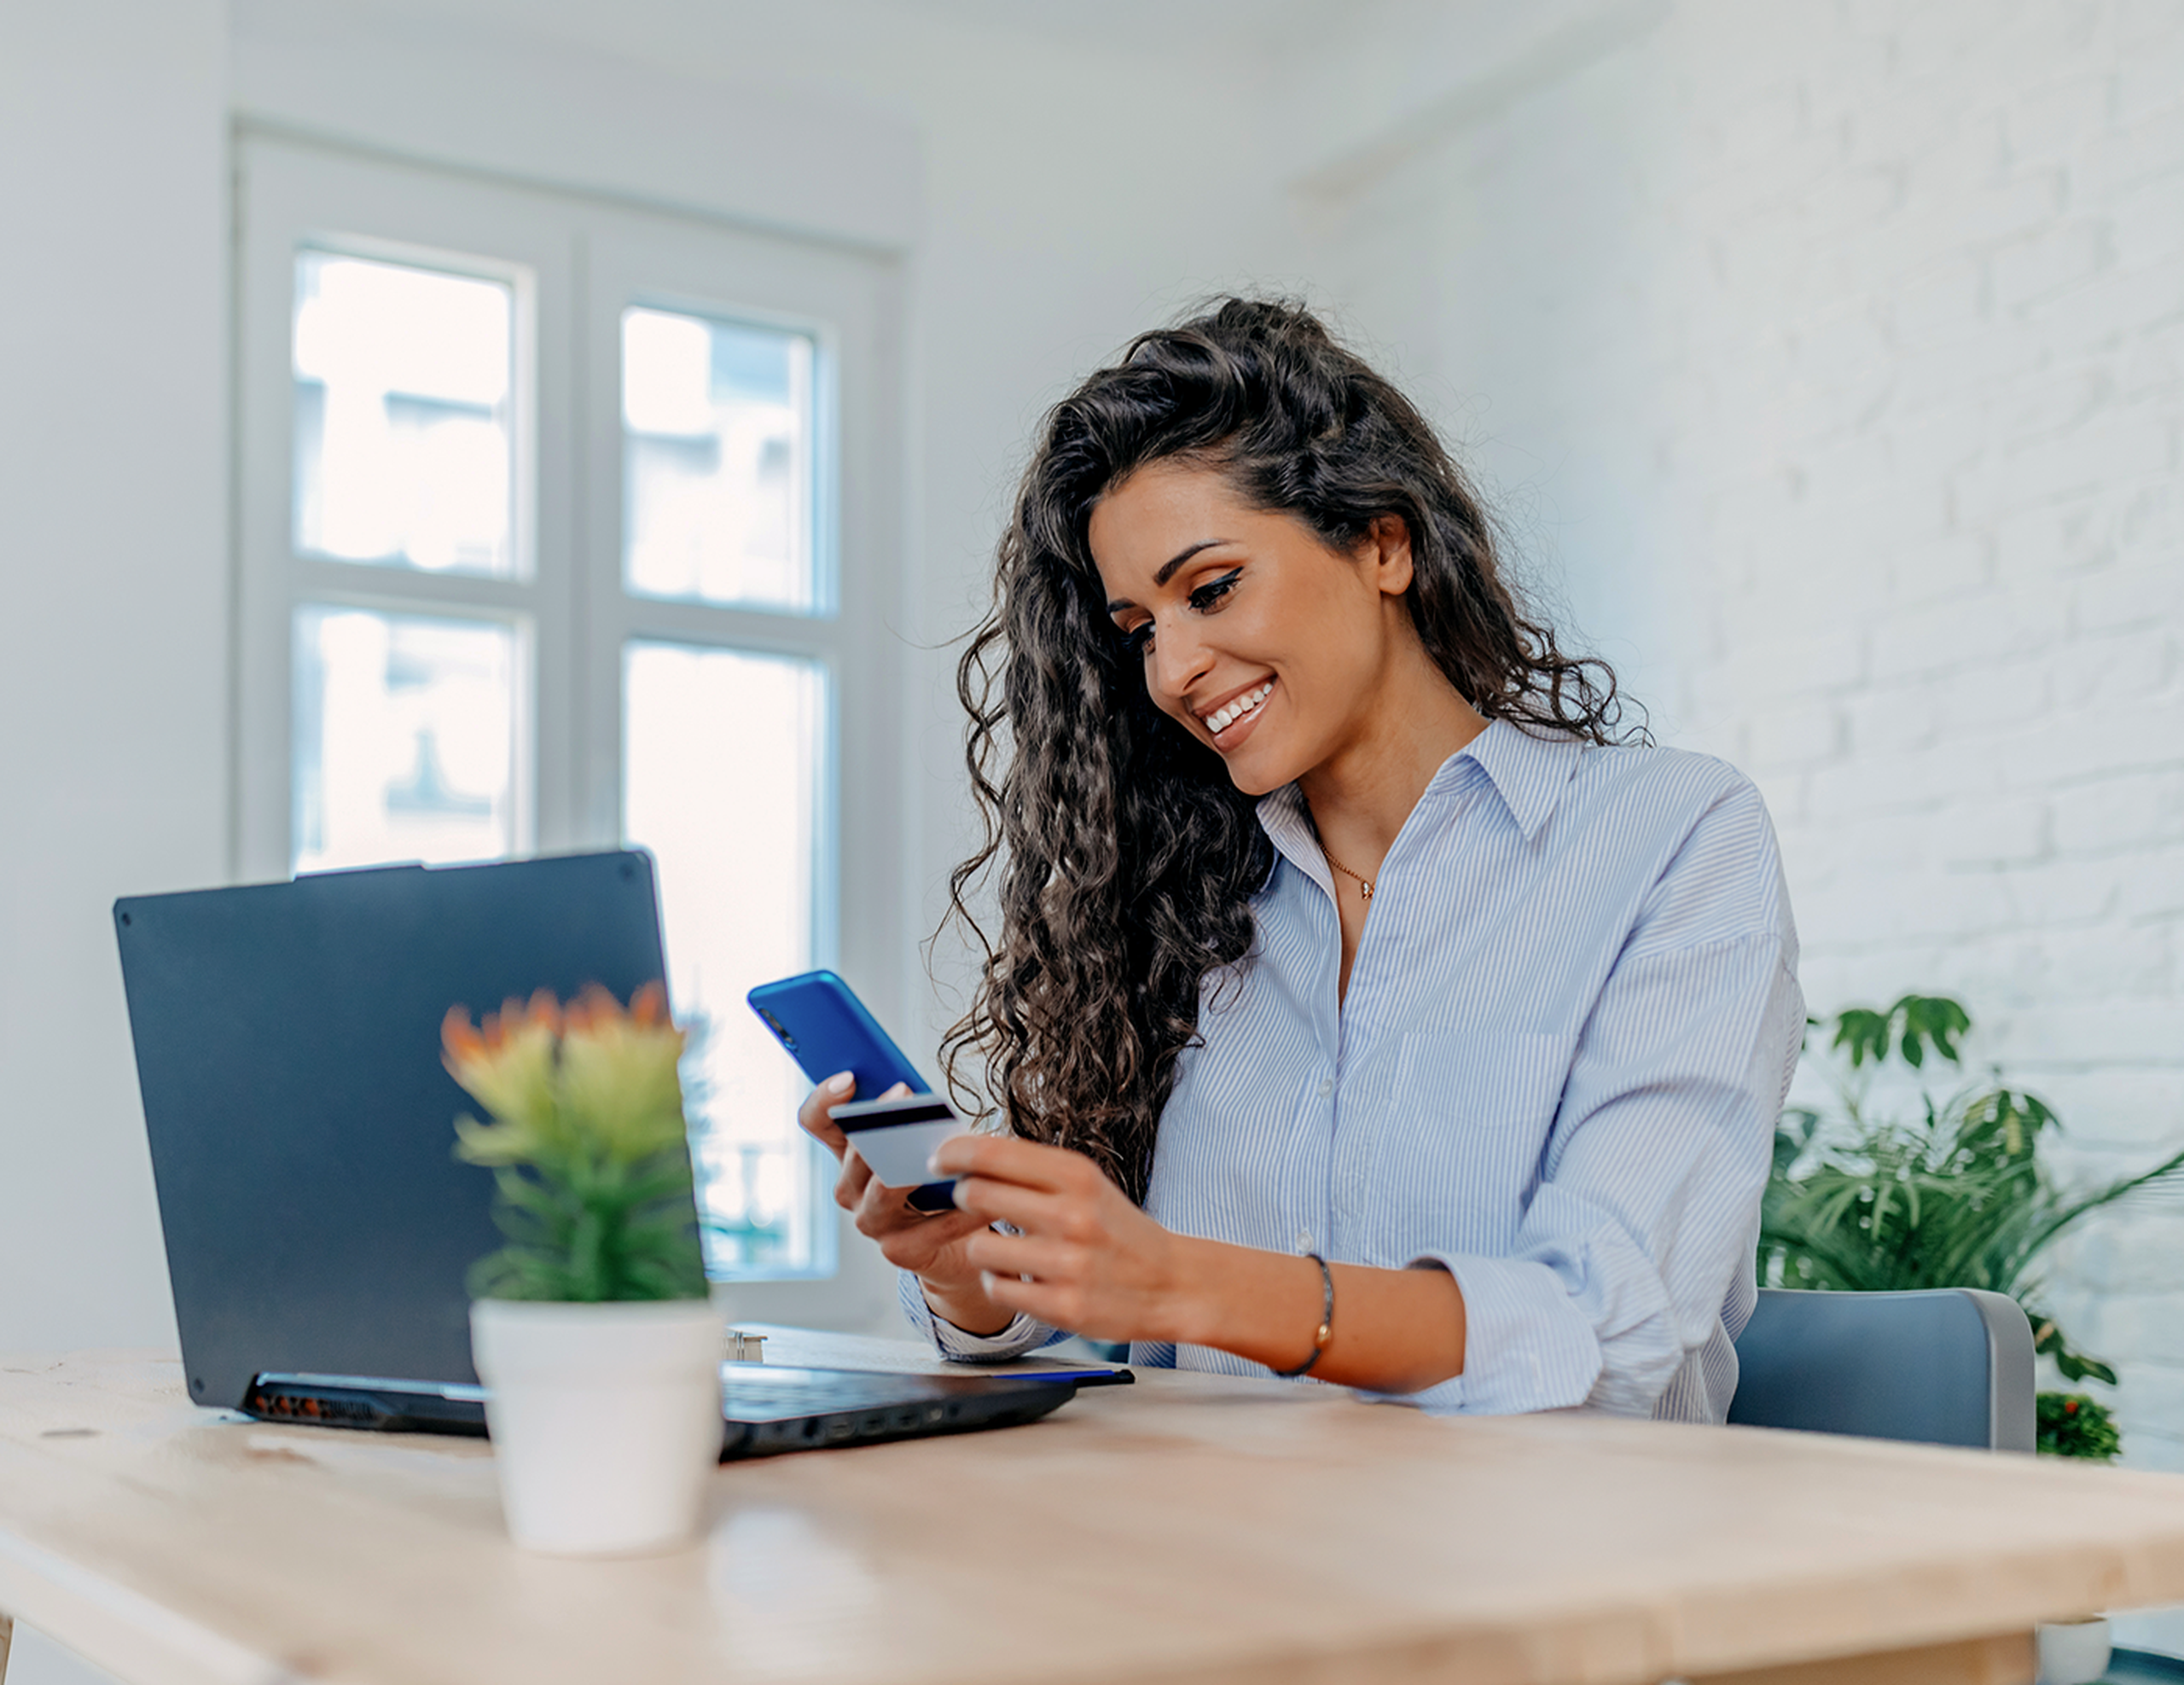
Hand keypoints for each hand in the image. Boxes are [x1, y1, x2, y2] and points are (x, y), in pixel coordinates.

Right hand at [794, 1074, 1001, 1327]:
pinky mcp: (900, 1251)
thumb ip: (914, 1120)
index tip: (849, 1078)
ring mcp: (872, 1223)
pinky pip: (933, 1227)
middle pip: (853, 1153)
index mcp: (850, 1155)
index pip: (818, 1122)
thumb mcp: (924, 1143)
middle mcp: (851, 1189)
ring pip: (882, 1190)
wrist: (957, 1245)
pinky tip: (985, 1199)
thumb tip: (921, 1095)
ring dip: (911, 1167)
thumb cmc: (938, 1184)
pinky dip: (962, 1212)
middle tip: (904, 1094)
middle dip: (879, 1122)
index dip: (824, 1099)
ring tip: (942, 1150)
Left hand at [932, 1133, 1194, 1344]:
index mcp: (1076, 1176)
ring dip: (983, 1248)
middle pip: (975, 1194)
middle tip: (971, 1203)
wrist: (1172, 1283)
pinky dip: (1000, 1283)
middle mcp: (1072, 1215)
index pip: (993, 1152)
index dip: (954, 1153)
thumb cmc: (1120, 1231)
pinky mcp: (1062, 1306)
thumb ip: (1033, 1170)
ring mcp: (1067, 1263)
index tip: (939, 1159)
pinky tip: (1021, 1278)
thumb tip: (970, 1155)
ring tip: (1006, 1248)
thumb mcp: (1086, 1184)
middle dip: (964, 1198)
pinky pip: (996, 1289)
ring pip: (979, 1248)